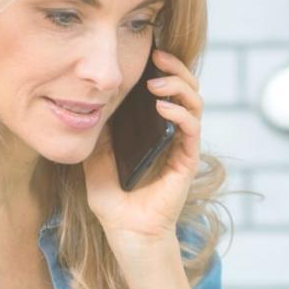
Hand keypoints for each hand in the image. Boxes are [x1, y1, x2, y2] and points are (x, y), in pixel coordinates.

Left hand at [83, 48, 203, 252]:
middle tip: (159, 57)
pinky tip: (163, 107)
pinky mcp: (187, 160)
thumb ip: (98, 138)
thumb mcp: (95, 164)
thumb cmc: (113, 205)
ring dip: (179, 86)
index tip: (147, 54)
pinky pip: (191, 128)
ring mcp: (182, 147)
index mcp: (153, 132)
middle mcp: (172, 135)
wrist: (127, 233)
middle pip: (186, 90)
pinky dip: (180, 112)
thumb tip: (94, 108)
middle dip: (176, 68)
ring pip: (195, 103)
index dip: (162, 69)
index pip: (165, 92)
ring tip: (157, 83)